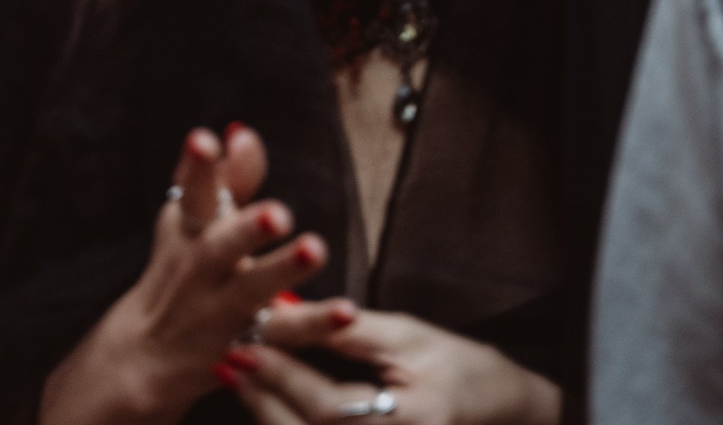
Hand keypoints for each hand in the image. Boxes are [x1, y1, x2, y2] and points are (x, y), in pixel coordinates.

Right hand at [39, 126, 328, 424]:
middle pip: (219, 245)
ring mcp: (219, 307)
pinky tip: (345, 309)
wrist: (146, 354)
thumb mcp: (194, 221)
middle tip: (276, 213)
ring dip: (281, 271)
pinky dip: (315, 325)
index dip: (196, 165)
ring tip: (314, 249)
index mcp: (186, 228)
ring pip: (250, 290)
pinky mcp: (244, 344)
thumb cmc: (181, 269)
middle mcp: (197, 266)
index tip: (203, 139)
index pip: (190, 191)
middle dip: (245, 228)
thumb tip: (244, 132)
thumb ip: (227, 177)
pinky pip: (282, 333)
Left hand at [219, 301, 559, 424]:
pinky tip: (261, 400)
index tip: (244, 342)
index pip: (329, 406)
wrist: (497, 408)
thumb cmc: (454, 364)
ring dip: (265, 413)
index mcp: (410, 419)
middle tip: (225, 360)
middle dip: (261, 397)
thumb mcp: (406, 336)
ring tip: (232, 376)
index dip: (282, 375)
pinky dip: (285, 424)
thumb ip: (346, 329)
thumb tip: (286, 309)